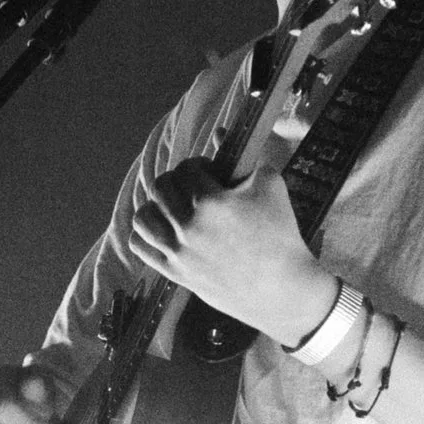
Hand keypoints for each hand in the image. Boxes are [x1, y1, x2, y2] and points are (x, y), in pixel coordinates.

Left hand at [128, 157, 336, 344]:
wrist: (283, 290)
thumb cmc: (281, 235)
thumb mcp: (270, 185)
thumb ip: (245, 156)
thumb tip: (219, 133)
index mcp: (211, 202)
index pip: (187, 168)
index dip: (200, 165)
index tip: (211, 173)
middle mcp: (188, 227)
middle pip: (160, 187)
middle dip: (177, 181)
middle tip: (194, 188)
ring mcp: (178, 253)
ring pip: (143, 216)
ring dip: (157, 206)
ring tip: (175, 208)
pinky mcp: (174, 273)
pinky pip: (140, 246)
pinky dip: (145, 234)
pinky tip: (163, 230)